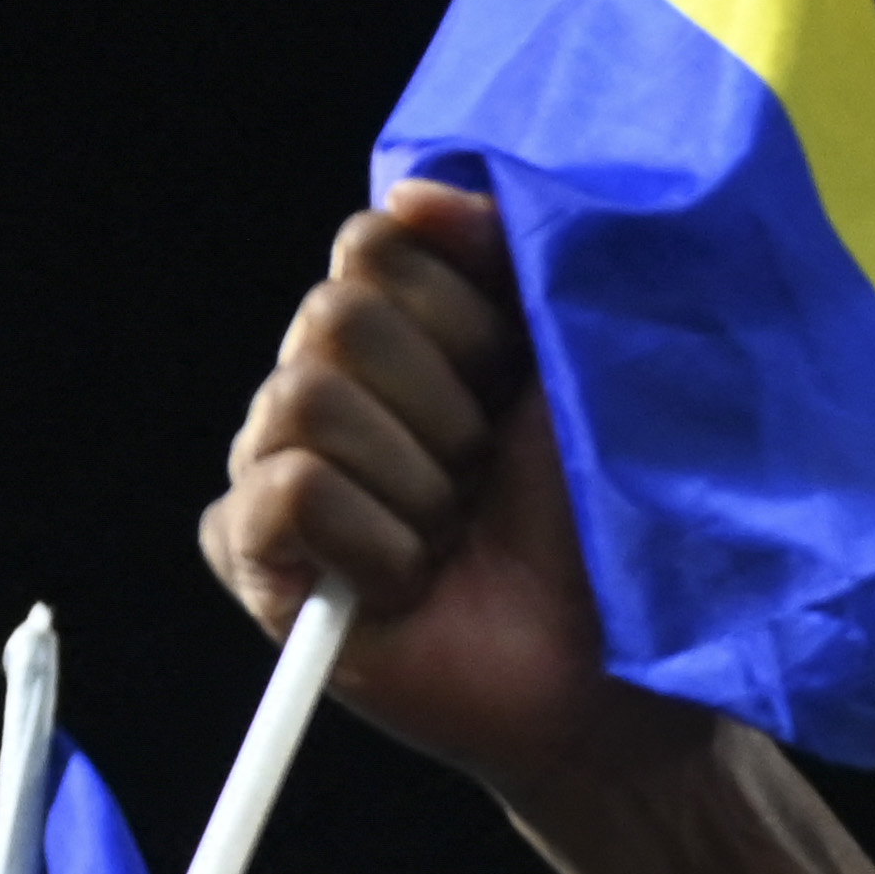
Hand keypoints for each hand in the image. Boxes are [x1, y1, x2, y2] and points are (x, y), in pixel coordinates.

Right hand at [199, 182, 699, 804]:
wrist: (619, 677)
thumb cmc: (613, 534)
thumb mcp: (584, 372)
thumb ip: (513, 264)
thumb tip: (415, 196)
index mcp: (405, 331)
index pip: (376, 245)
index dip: (465, 315)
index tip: (522, 387)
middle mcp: (327, 384)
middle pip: (335, 315)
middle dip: (445, 404)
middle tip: (487, 480)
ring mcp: (277, 465)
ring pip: (306, 399)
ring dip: (416, 481)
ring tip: (454, 536)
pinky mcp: (255, 555)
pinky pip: (286, 494)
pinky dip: (372, 542)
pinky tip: (409, 582)